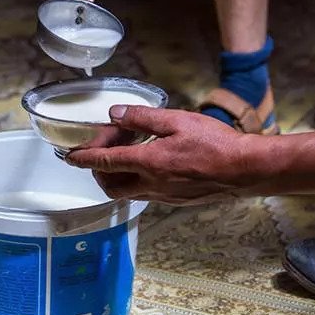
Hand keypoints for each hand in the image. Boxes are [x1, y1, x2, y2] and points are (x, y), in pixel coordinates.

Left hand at [65, 106, 270, 204]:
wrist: (245, 169)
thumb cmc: (216, 143)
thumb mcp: (177, 120)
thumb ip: (142, 117)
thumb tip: (116, 114)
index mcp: (149, 163)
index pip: (105, 162)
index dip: (83, 158)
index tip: (69, 156)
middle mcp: (151, 184)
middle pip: (109, 185)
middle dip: (97, 171)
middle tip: (103, 149)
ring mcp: (163, 195)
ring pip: (126, 192)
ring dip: (117, 175)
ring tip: (126, 152)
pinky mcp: (174, 200)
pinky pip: (145, 193)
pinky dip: (136, 180)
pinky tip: (149, 163)